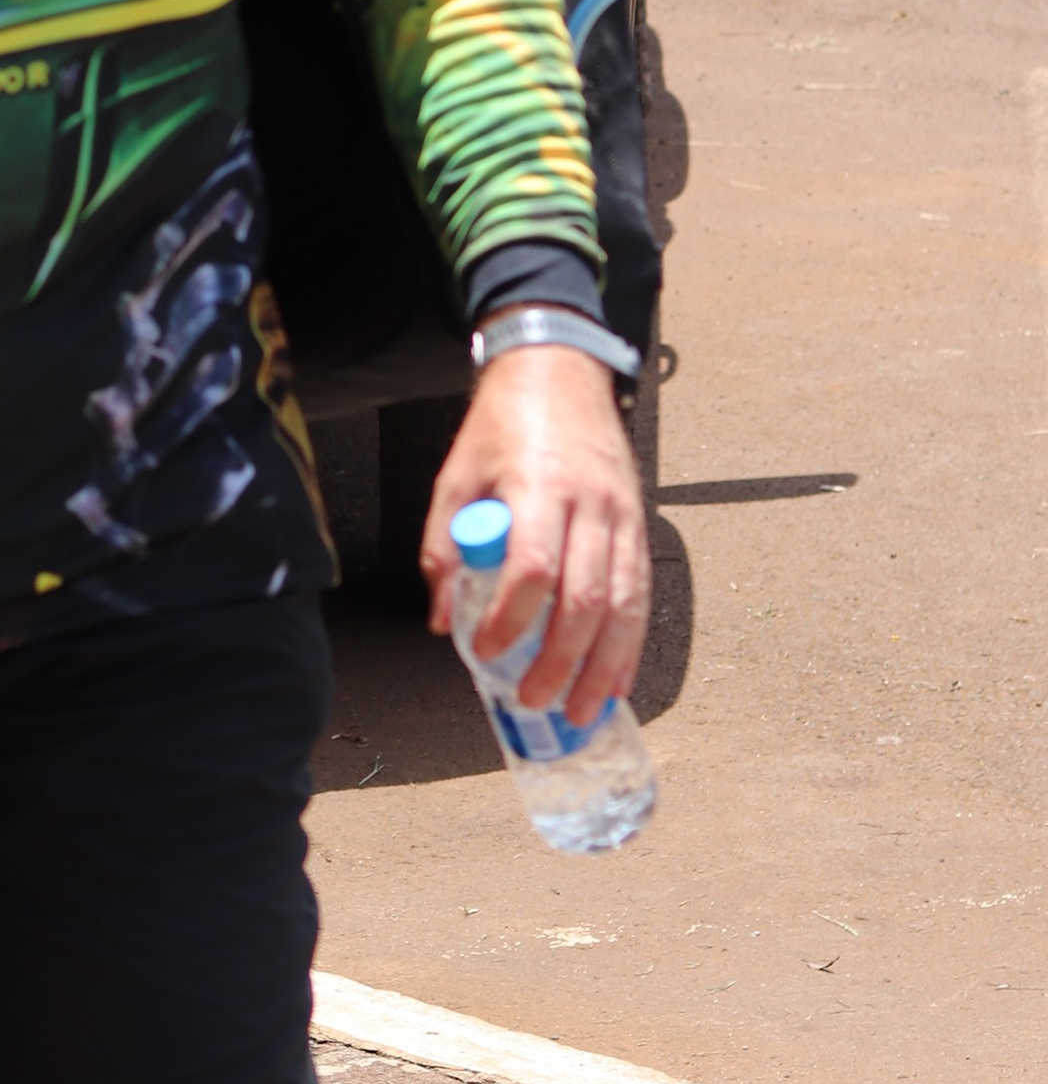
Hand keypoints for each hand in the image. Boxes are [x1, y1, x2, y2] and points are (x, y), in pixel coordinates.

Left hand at [421, 346, 647, 716]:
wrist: (561, 373)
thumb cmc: (502, 427)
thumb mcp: (456, 475)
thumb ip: (444, 546)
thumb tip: (441, 619)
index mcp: (536, 486)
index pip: (533, 567)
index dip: (510, 619)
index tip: (484, 652)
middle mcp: (589, 503)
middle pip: (584, 598)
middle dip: (561, 660)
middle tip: (534, 700)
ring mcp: (622, 514)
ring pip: (624, 604)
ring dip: (604, 666)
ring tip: (581, 710)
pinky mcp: (639, 524)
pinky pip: (642, 593)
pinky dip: (632, 644)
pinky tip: (617, 681)